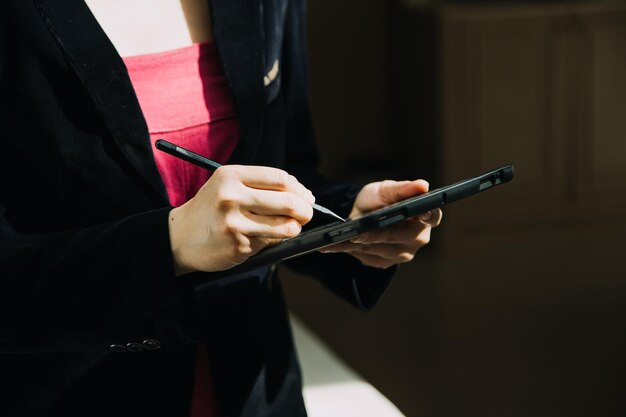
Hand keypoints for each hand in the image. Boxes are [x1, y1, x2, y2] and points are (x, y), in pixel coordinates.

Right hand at [168, 165, 314, 274]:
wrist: (179, 237)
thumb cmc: (211, 209)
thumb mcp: (227, 185)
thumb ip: (260, 185)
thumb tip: (303, 194)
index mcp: (230, 175)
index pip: (280, 179)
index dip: (300, 189)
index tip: (306, 197)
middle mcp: (231, 197)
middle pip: (288, 202)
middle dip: (305, 210)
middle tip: (306, 214)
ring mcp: (234, 223)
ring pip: (286, 226)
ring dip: (295, 227)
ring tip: (291, 227)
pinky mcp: (238, 246)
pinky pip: (272, 242)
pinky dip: (275, 240)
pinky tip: (264, 237)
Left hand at [320, 179, 441, 268]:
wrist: (360, 216)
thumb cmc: (378, 201)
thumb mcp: (386, 190)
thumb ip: (402, 188)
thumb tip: (423, 185)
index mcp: (425, 217)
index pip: (432, 217)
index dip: (427, 215)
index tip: (420, 213)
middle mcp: (418, 238)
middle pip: (401, 237)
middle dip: (379, 233)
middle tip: (359, 232)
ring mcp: (403, 254)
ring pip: (382, 249)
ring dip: (363, 243)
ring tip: (344, 237)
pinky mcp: (385, 263)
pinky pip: (368, 257)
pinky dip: (353, 250)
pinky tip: (337, 244)